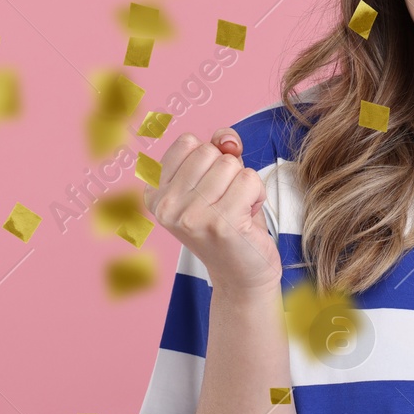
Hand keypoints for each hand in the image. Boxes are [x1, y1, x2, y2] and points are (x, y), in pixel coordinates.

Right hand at [143, 128, 283, 295]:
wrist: (242, 274)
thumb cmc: (230, 222)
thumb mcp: (215, 179)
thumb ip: (218, 148)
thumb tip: (227, 140)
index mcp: (155, 193)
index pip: (187, 142)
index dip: (211, 156)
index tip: (212, 186)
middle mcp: (166, 206)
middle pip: (209, 151)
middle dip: (228, 171)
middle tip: (227, 202)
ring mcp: (190, 216)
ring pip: (230, 163)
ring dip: (244, 183)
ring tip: (237, 210)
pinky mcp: (220, 224)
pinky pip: (249, 179)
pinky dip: (258, 194)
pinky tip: (247, 217)